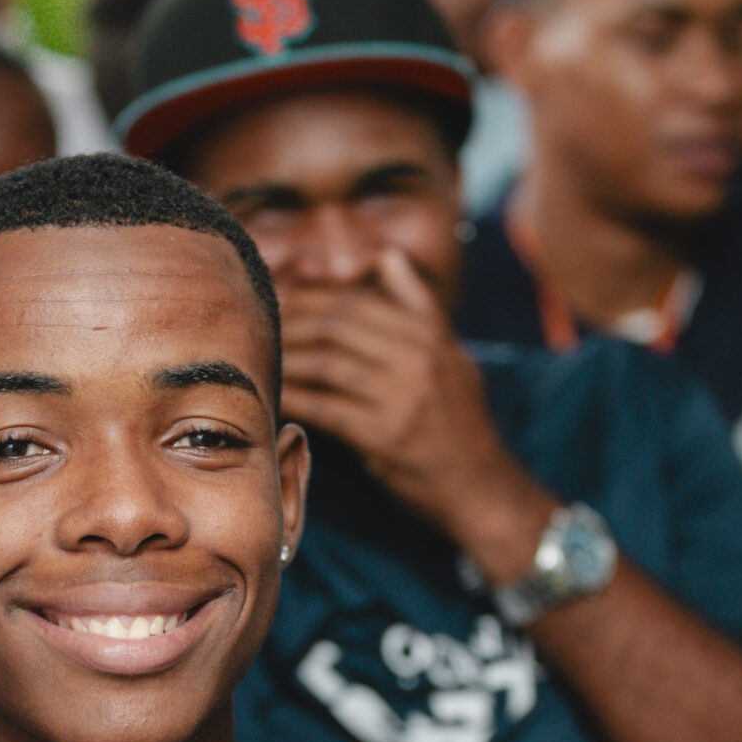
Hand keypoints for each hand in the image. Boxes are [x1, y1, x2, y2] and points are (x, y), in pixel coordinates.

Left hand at [280, 249, 543, 544]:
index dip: (312, 299)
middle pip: (337, 325)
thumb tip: (388, 256)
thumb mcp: (452, 355)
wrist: (481, 486)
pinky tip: (274, 399)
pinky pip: (325, 408)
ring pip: (327, 362)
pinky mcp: (386, 436)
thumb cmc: (459, 422)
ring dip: (287, 360)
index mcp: (431, 334)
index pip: (358, 301)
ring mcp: (404, 396)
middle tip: (262, 331)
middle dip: (292, 324)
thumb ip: (418, 305)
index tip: (282, 304)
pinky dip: (295, 400)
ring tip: (260, 362)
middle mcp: (420, 358)